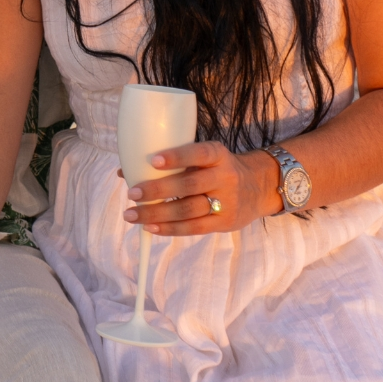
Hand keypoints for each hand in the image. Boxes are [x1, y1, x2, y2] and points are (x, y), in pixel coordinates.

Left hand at [122, 141, 276, 234]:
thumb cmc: (216, 169)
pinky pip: (194, 228)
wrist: (256, 188)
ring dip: (157, 213)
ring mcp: (226, 202)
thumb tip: (126, 172)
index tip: (153, 161)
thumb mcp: (203, 158)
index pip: (198, 153)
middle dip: (158, 190)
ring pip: (188, 210)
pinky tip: (150, 227)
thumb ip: (170, 163)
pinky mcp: (224, 223)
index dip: (176, 157)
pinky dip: (169, 228)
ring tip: (132, 214)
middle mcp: (224, 177)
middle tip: (132, 193)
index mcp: (217, 155)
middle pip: (189, 185)